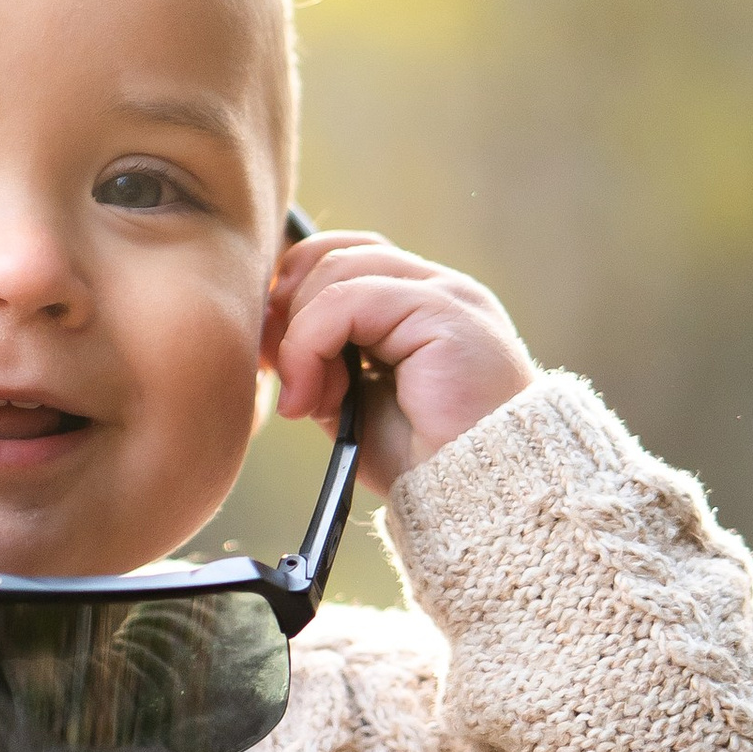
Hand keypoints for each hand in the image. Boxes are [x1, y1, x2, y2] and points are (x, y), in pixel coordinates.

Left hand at [265, 230, 534, 493]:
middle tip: (283, 378)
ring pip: (337, 270)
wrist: (479, 497)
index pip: (346, 257)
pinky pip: (350, 299)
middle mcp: (437, 288)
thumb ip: (322, 366)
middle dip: (289, 311)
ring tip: (308, 399)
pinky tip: (315, 395)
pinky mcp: (442, 310)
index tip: (273, 354)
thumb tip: (274, 340)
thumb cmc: (427, 463)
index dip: (295, 293)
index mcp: (420, 305)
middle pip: (335, 254)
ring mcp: (444, 293)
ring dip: (301, 336)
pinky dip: (312, 343)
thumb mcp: (354, 408)